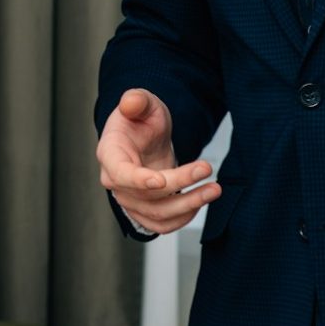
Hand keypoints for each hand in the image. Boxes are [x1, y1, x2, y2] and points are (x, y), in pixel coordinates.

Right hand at [96, 88, 219, 233]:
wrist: (145, 138)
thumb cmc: (140, 120)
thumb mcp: (142, 103)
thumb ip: (137, 100)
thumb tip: (130, 102)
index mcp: (110, 153)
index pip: (120, 173)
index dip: (139, 180)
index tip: (162, 180)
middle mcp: (115, 180)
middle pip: (146, 195)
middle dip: (180, 183)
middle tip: (206, 167)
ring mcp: (128, 199)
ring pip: (158, 214)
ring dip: (189, 204)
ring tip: (214, 189)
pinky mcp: (143, 211)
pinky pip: (161, 225)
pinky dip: (183, 218)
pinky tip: (200, 200)